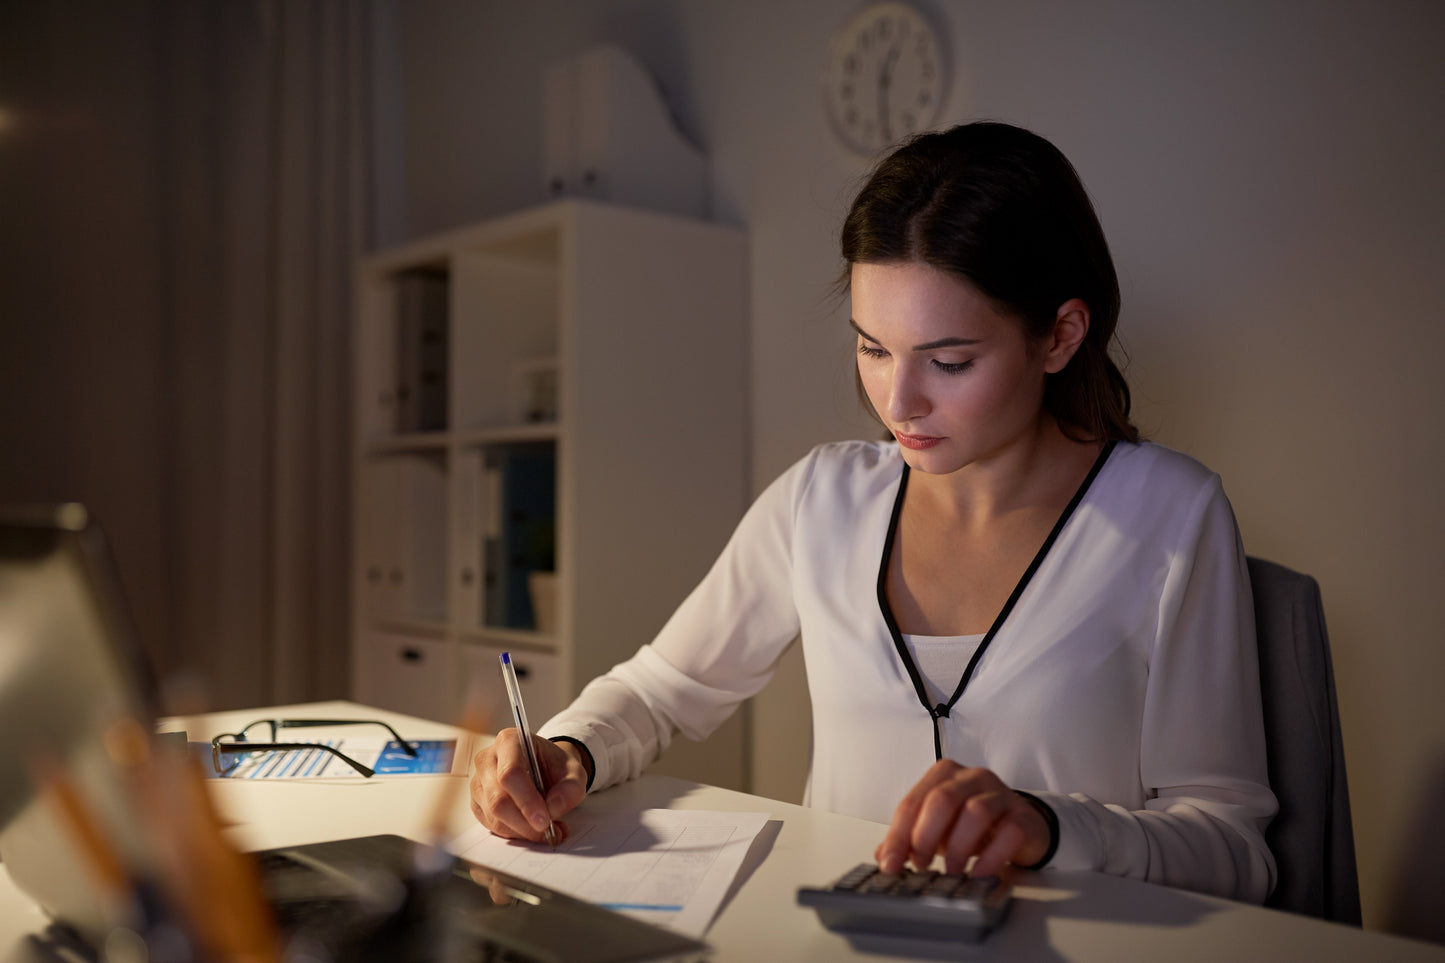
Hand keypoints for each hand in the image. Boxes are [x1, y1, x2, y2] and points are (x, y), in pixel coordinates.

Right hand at [469, 729, 588, 842]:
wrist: (544, 769)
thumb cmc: (555, 767)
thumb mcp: (574, 772)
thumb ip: (570, 788)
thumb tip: (553, 808)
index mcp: (509, 741)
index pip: (510, 773)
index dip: (526, 801)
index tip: (544, 821)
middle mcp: (487, 760)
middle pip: (497, 799)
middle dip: (524, 822)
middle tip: (548, 831)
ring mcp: (478, 782)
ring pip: (493, 817)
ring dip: (522, 831)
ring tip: (547, 829)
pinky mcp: (477, 802)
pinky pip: (491, 825)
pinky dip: (514, 833)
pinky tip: (531, 828)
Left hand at [875, 761, 1050, 876]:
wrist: (1019, 827)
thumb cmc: (972, 826)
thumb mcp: (937, 829)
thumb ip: (909, 839)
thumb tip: (884, 858)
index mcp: (943, 775)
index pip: (913, 802)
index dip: (898, 835)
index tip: (891, 864)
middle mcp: (971, 777)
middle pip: (942, 800)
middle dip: (926, 837)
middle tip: (921, 864)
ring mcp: (1000, 793)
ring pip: (976, 812)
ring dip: (959, 848)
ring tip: (952, 871)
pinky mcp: (1023, 815)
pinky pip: (1009, 832)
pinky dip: (991, 856)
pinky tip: (978, 873)